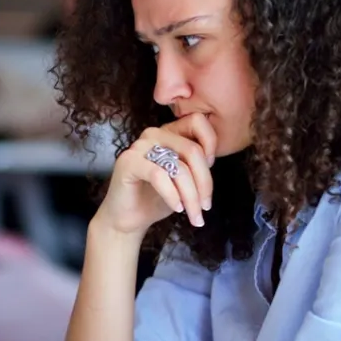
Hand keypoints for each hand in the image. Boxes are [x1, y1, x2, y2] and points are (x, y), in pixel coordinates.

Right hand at [95, 113, 217, 235]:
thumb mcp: (184, 179)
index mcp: (168, 133)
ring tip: (194, 215)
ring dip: (191, 196)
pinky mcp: (128, 162)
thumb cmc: (157, 198)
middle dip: (204, 183)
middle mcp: (153, 134)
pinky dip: (173, 195)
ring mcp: (139, 146)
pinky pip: (159, 176)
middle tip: (205, 207)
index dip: (211, 143)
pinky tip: (177, 208)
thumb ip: (196, 164)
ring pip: (179, 167)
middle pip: (193, 150)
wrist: (128, 218)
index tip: (210, 170)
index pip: (197, 122)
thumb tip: (212, 159)